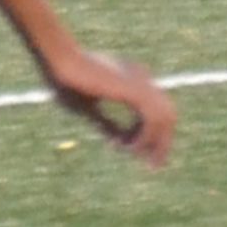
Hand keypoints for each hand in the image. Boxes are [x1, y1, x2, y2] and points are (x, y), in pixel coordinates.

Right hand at [44, 50, 174, 167]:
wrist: (61, 62)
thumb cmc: (66, 81)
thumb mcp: (88, 108)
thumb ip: (105, 122)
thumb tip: (117, 139)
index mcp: (131, 78)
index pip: (152, 109)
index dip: (145, 132)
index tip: (127, 149)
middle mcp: (141, 78)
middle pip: (166, 114)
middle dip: (162, 142)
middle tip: (152, 165)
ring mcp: (141, 83)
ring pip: (165, 119)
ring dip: (156, 143)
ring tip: (144, 162)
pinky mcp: (136, 91)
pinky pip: (153, 120)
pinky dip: (146, 137)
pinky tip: (129, 148)